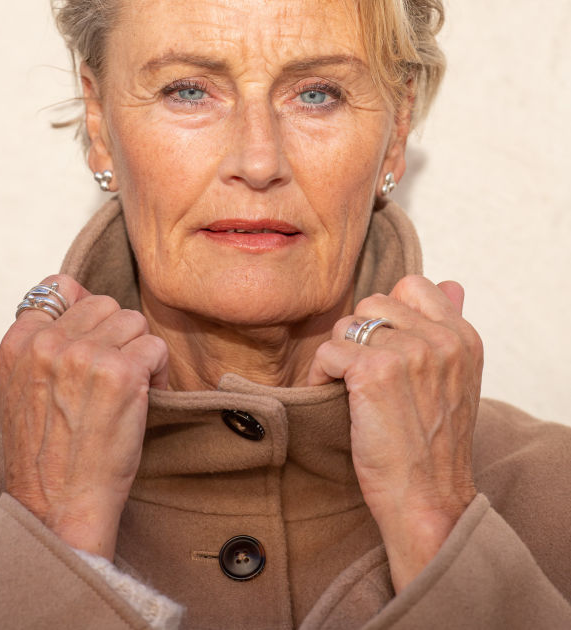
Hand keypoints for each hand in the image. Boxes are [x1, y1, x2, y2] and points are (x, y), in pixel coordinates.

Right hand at [0, 275, 167, 559]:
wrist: (57, 507)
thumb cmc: (46, 454)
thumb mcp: (22, 388)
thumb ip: (42, 344)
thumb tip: (81, 295)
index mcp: (18, 343)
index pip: (58, 287)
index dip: (84, 311)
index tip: (92, 343)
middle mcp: (48, 343)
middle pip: (106, 305)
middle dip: (117, 337)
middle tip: (115, 377)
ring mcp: (84, 355)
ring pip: (134, 323)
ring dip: (140, 354)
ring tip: (129, 391)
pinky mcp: (122, 374)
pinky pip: (156, 348)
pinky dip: (159, 374)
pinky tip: (145, 402)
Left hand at [307, 275, 482, 590]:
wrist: (428, 502)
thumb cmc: (435, 446)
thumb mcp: (458, 380)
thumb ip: (449, 329)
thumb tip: (451, 282)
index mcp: (463, 337)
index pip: (413, 286)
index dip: (389, 315)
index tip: (386, 351)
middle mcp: (440, 339)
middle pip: (372, 303)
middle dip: (359, 336)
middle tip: (363, 375)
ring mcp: (408, 353)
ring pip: (346, 326)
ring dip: (339, 357)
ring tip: (350, 391)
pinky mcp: (374, 372)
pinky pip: (328, 352)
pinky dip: (321, 375)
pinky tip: (334, 399)